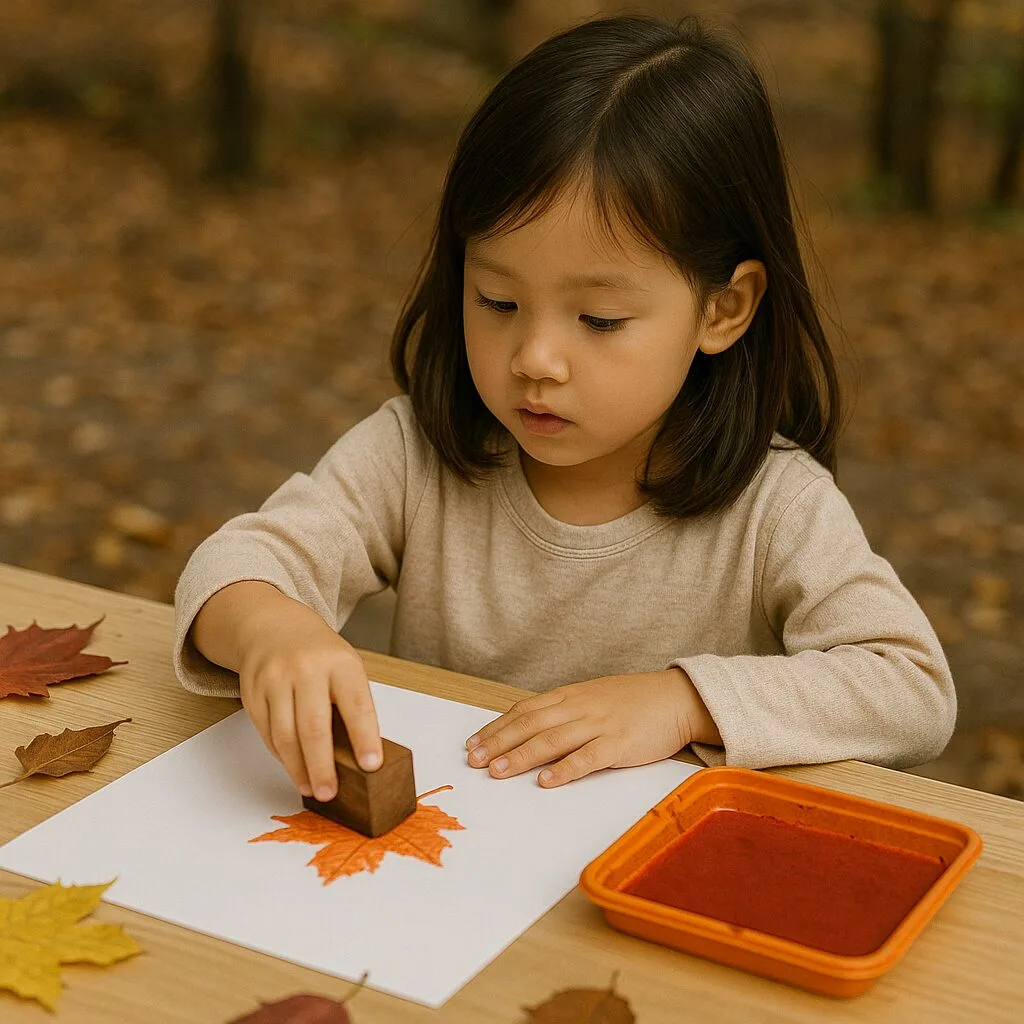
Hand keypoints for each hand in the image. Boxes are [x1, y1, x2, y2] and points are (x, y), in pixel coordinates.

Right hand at [222, 587, 381, 800]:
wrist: (273, 626)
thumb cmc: (319, 654)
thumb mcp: (346, 667)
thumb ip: (351, 704)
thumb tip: (360, 755)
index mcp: (340, 663)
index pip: (356, 705)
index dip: (365, 737)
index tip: (371, 765)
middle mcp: (306, 669)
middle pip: (313, 726)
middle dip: (322, 766)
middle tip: (330, 792)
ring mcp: (275, 679)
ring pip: (285, 734)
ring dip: (298, 768)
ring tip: (312, 788)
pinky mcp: (252, 692)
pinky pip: (266, 733)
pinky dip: (281, 755)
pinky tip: (293, 767)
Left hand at [464, 667, 720, 787]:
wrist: (678, 698)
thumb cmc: (634, 701)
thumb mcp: (594, 697)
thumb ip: (564, 711)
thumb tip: (529, 728)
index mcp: (571, 695)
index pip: (525, 710)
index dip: (497, 727)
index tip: (474, 744)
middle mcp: (580, 707)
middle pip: (531, 724)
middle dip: (499, 743)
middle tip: (474, 761)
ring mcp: (600, 724)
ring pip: (552, 740)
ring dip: (522, 756)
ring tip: (498, 772)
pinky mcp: (620, 743)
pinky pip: (588, 757)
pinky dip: (565, 769)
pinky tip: (546, 781)